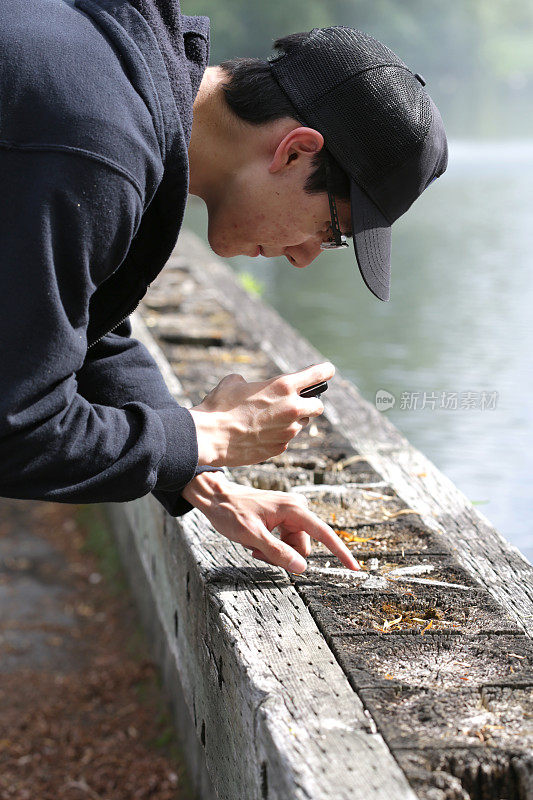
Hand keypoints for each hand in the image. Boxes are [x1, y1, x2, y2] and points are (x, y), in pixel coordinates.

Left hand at [181, 471, 359, 573]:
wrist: (216, 498)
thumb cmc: (231, 513)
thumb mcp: (252, 536)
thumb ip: (278, 553)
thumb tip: (302, 568)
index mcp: (294, 509)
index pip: (324, 534)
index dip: (340, 552)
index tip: (354, 567)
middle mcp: (296, 510)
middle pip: (303, 546)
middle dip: (284, 556)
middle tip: (258, 552)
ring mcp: (288, 515)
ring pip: (293, 547)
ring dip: (275, 553)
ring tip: (253, 546)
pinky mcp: (281, 520)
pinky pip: (285, 542)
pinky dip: (271, 548)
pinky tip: (254, 544)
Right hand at [189, 362, 334, 466]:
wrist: (208, 437)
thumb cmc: (218, 406)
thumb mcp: (233, 382)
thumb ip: (250, 382)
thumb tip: (249, 386)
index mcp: (283, 386)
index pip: (318, 374)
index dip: (324, 371)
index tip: (327, 371)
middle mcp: (292, 409)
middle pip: (318, 406)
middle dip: (311, 403)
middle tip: (298, 403)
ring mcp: (288, 431)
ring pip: (301, 424)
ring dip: (292, 421)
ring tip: (270, 420)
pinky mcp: (280, 448)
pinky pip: (286, 439)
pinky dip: (278, 436)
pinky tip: (260, 434)